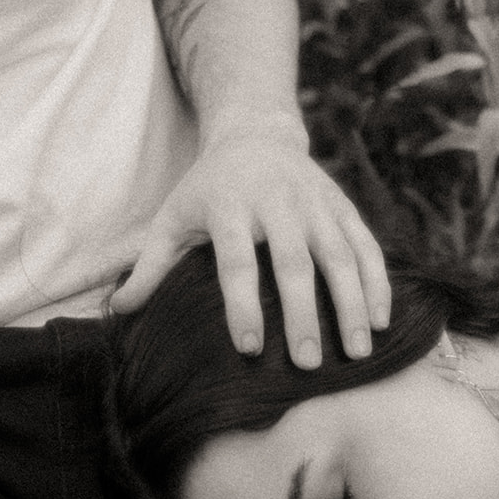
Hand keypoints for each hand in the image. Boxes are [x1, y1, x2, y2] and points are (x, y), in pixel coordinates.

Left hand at [111, 125, 390, 367]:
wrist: (257, 134)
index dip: (242, 305)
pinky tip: (382, 322)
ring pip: (340, 257)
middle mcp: (278, 203)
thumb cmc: (209, 188)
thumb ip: (150, 267)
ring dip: (352, 305)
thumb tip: (116, 313)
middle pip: (294, 263)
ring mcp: (317, 204)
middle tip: (308, 363)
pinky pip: (367, 248)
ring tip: (357, 352)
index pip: (237, 261)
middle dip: (303, 315)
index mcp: (231, 206)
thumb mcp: (173, 217)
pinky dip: (378, 284)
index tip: (248, 349)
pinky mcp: (345, 208)